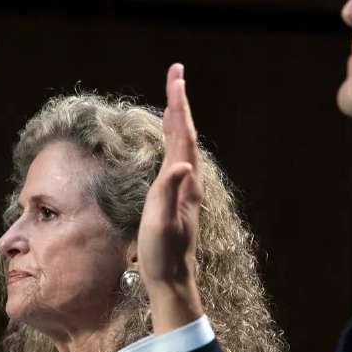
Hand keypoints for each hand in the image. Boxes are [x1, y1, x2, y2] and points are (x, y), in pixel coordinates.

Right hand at [138, 63, 205, 332]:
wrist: (172, 278)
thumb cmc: (163, 253)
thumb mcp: (162, 223)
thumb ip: (169, 193)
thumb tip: (182, 165)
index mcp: (184, 181)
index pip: (182, 135)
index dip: (178, 105)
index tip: (176, 78)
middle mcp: (188, 180)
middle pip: (184, 132)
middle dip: (179, 102)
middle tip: (176, 73)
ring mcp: (184, 188)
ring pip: (182, 143)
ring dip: (177, 117)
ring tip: (173, 96)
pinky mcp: (177, 196)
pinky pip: (176, 156)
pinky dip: (172, 138)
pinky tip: (170, 139)